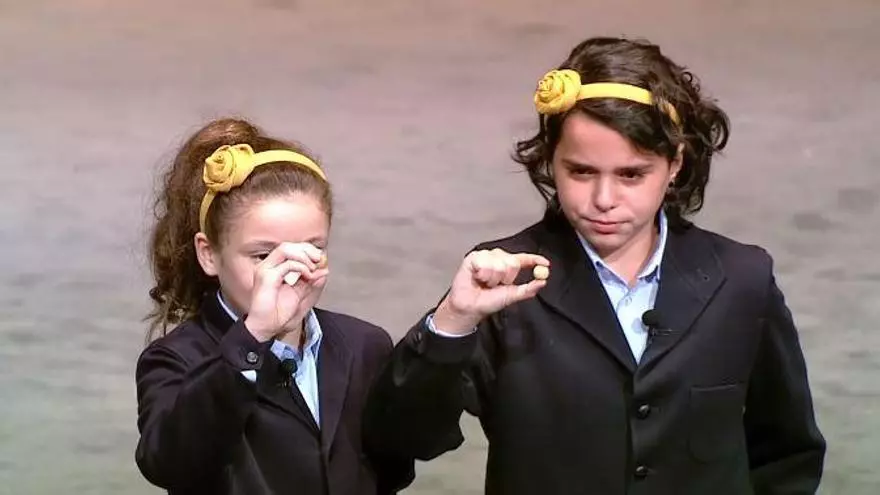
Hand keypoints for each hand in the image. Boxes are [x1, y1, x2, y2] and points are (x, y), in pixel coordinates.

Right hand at [244, 242, 328, 341]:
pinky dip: (301, 267)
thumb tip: (324, 270)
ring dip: (304, 256)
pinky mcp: (266, 276)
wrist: (267, 328)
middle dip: (307, 250)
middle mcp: (268, 266)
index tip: (321, 259)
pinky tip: (307, 276)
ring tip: (312, 269)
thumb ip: (311, 283)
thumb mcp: (301, 295)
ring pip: (286, 249)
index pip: (291, 249)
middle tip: (319, 260)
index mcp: (275, 268)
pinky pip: (286, 264)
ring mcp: (265, 270)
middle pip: (288, 245)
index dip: (307, 250)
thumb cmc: (279, 314)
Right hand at [433, 248, 548, 334]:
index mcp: (508, 265)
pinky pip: (484, 263)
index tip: (546, 263)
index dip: (535, 260)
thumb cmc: (488, 301)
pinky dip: (482, 275)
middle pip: (512, 262)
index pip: (524, 259)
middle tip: (495, 285)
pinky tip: (476, 277)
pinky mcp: (473, 257)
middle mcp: (498, 258)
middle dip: (506, 278)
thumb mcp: (511, 296)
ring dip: (492, 278)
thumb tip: (543, 282)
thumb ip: (527, 289)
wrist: (470, 306)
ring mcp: (486, 256)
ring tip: (484, 283)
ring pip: (498, 264)